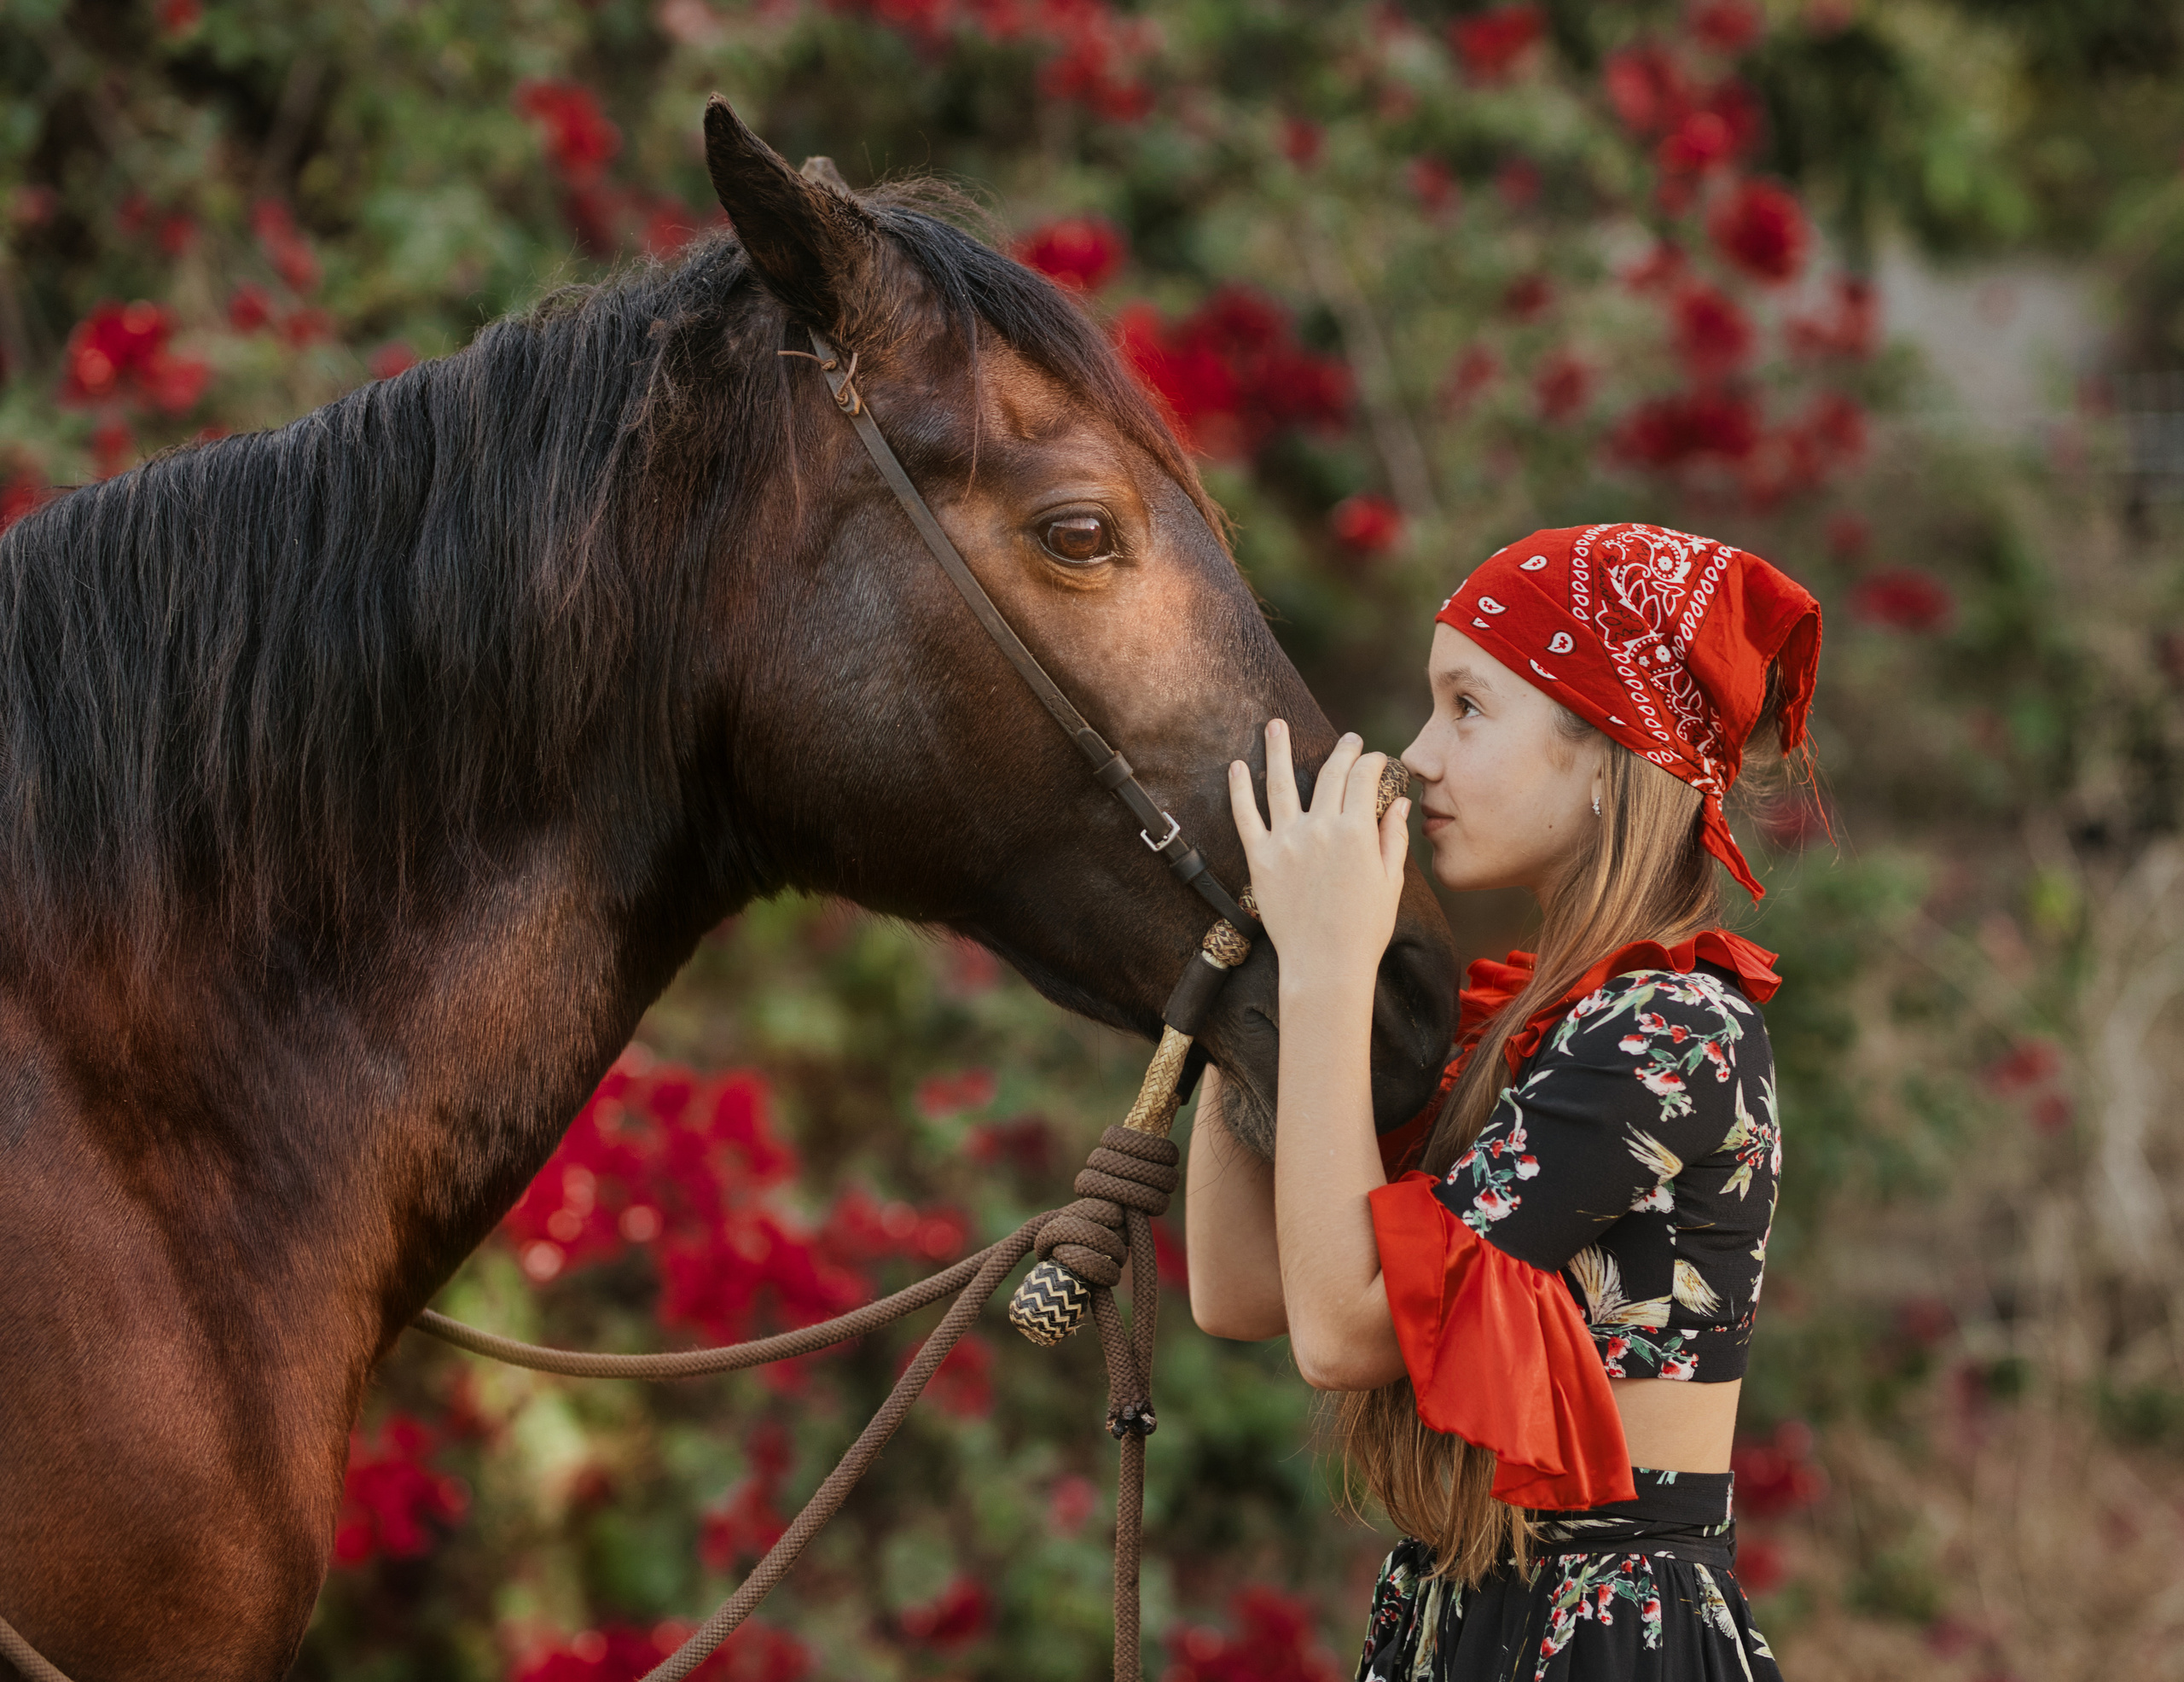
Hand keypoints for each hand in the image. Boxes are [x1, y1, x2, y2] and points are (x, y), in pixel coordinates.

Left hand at [1227, 722, 1410, 994]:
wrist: (1325, 965)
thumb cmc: (1364, 929)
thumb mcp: (1390, 881)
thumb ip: (1393, 837)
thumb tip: (1399, 803)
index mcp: (1356, 832)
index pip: (1363, 779)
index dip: (1370, 762)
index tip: (1373, 759)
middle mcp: (1320, 829)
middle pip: (1330, 774)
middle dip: (1341, 751)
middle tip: (1346, 739)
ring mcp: (1286, 841)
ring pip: (1280, 783)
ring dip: (1278, 749)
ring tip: (1276, 725)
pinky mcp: (1260, 859)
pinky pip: (1245, 816)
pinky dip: (1239, 789)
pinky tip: (1237, 767)